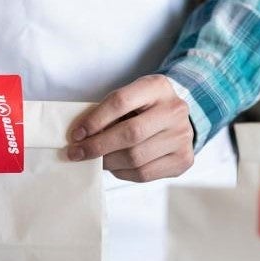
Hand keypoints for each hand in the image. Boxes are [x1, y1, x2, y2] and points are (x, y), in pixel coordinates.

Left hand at [67, 75, 194, 181]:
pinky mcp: (183, 160)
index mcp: (157, 86)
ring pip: (136, 157)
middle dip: (98, 146)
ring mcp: (182, 136)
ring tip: (97, 160)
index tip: (76, 134)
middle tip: (77, 153)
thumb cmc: (144, 109)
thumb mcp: (130, 99)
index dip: (95, 120)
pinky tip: (116, 166)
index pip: (120, 101)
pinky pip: (144, 174)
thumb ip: (108, 113)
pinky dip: (123, 173)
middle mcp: (174, 110)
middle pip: (130, 133)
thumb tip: (80, 138)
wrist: (177, 120)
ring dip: (109, 162)